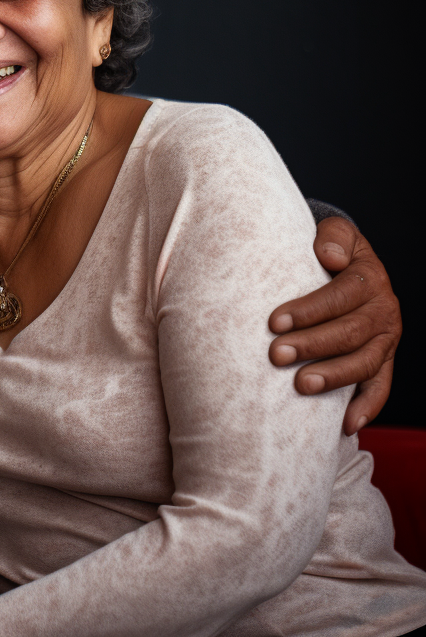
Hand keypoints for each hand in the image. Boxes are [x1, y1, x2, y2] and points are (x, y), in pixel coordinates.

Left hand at [268, 217, 399, 435]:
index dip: (308, 309)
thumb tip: (328, 254)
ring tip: (300, 385)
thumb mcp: (334, 233)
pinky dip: (366, 408)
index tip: (273, 320)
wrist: (347, 264)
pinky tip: (346, 426)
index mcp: (369, 278)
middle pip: (350, 332)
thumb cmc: (329, 250)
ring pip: (364, 363)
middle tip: (275, 354)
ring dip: (333, 377)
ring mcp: (386, 340)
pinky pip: (379, 387)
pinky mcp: (383, 361)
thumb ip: (332, 237)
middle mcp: (383, 311)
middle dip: (311, 345)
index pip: (339, 296)